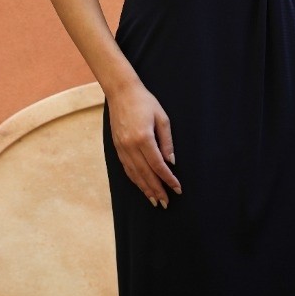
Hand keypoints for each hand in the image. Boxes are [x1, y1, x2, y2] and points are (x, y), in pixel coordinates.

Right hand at [107, 79, 181, 207]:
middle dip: (157, 190)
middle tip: (166, 203)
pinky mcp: (117, 147)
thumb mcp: (162, 118)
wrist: (121, 92)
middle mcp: (131, 146)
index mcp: (144, 138)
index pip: (158, 165)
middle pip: (146, 174)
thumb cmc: (145, 102)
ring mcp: (122, 148)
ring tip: (154, 200)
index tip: (177, 189)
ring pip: (134, 174)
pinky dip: (135, 180)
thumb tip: (171, 162)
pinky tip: (141, 186)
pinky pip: (127, 168)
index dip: (168, 179)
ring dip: (145, 189)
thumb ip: (167, 141)